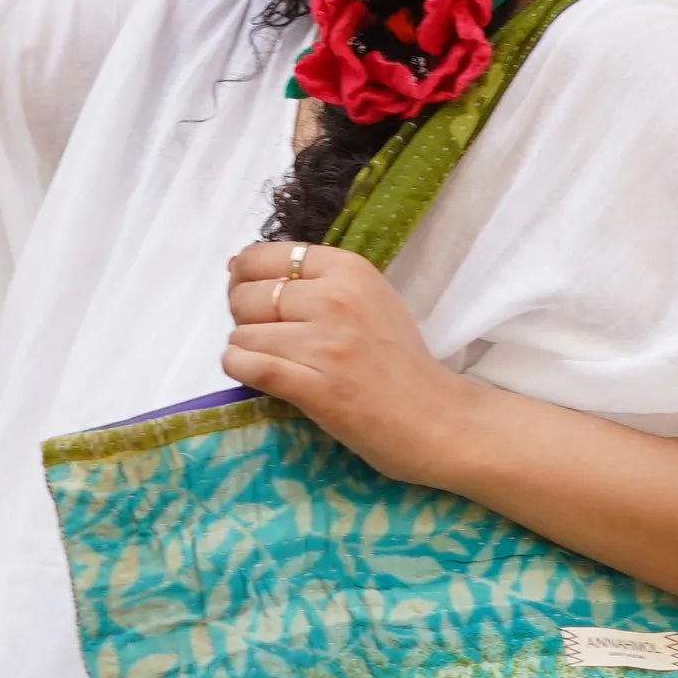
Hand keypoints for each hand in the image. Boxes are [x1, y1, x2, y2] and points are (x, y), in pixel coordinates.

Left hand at [221, 239, 489, 485]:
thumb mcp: (371, 298)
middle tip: (268, 338)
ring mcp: (324, 344)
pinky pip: (246, 366)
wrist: (437, 420)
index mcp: (349, 269)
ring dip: (246, 351)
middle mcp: (335, 298)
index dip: (245, 278)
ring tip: (276, 363)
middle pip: (246, 295)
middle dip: (244, 318)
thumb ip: (318, 280)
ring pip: (242, 334)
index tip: (254, 299)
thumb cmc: (401, 362)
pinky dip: (241, 370)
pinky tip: (259, 376)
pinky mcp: (314, 387)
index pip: (264, 257)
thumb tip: (241, 266)